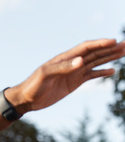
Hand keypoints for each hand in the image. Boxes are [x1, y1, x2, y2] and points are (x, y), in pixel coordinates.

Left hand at [7, 39, 124, 113]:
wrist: (26, 99)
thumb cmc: (33, 85)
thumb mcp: (46, 75)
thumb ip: (63, 68)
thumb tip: (81, 61)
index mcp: (65, 58)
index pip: (86, 48)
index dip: (100, 44)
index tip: (114, 41)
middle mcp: (71, 63)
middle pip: (95, 53)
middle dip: (110, 48)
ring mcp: (74, 72)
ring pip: (95, 62)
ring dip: (109, 57)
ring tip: (124, 52)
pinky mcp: (74, 82)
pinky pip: (91, 75)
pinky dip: (101, 72)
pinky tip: (112, 70)